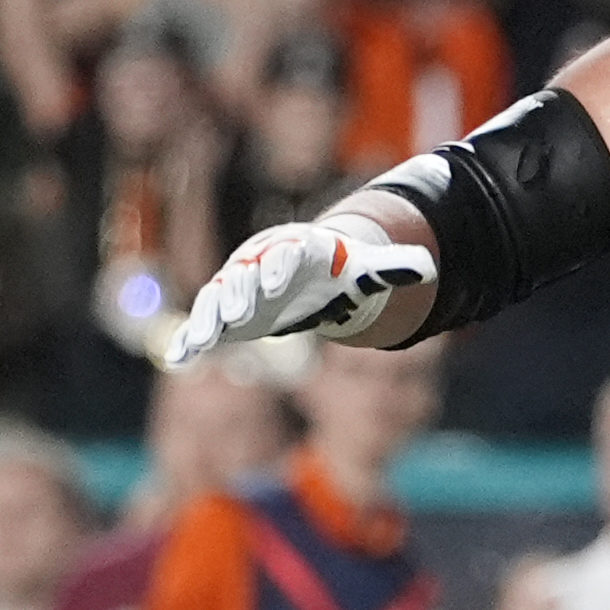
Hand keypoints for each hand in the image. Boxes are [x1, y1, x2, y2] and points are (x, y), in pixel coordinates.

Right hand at [166, 219, 434, 366]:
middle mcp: (261, 265)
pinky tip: (179, 359)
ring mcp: (239, 289)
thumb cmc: (340, 271)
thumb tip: (430, 268)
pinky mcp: (227, 314)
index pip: (290, 254)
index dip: (284, 263)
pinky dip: (190, 340)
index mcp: (299, 251)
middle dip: (242, 290)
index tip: (280, 277)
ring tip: (200, 338)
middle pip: (248, 276)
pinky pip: (205, 326)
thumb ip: (395, 268)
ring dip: (209, 318)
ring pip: (219, 301)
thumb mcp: (369, 270)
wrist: (309, 272)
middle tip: (239, 308)